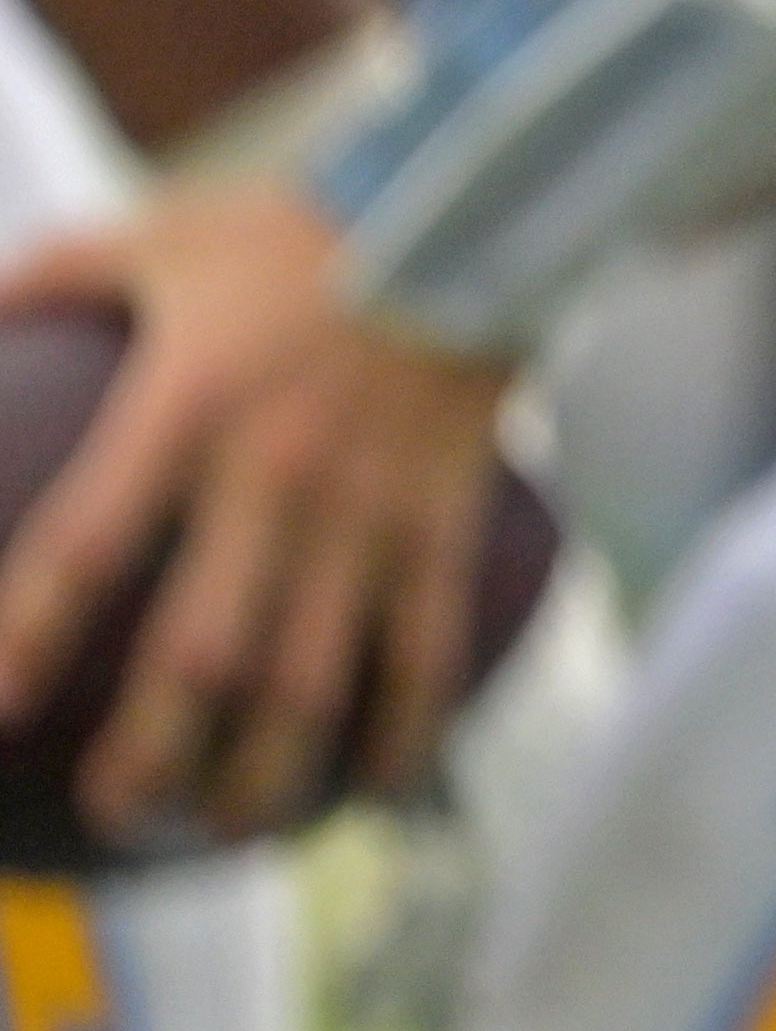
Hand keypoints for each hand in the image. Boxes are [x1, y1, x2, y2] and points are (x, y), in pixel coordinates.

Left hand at [0, 185, 513, 842]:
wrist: (476, 201)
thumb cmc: (301, 227)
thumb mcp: (161, 237)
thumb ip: (55, 280)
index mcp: (185, 412)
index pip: (83, 549)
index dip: (25, 640)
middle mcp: (273, 480)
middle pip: (203, 654)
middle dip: (155, 754)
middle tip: (120, 812)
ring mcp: (368, 509)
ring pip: (315, 674)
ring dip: (269, 769)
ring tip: (227, 829)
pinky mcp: (443, 517)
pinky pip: (425, 643)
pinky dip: (405, 727)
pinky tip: (377, 789)